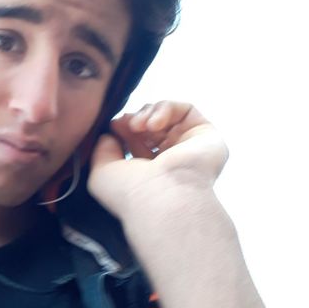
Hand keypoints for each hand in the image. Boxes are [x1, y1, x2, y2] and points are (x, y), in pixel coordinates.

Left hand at [87, 101, 228, 221]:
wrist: (163, 199)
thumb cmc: (131, 193)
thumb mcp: (102, 172)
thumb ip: (103, 150)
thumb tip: (110, 134)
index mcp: (149, 172)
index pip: (137, 141)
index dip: (124, 128)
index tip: (114, 126)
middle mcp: (172, 161)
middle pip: (151, 125)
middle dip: (135, 120)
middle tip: (125, 125)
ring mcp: (190, 148)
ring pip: (167, 115)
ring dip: (148, 113)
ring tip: (138, 126)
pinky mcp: (206, 135)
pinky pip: (185, 109)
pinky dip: (165, 109)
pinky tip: (154, 124)